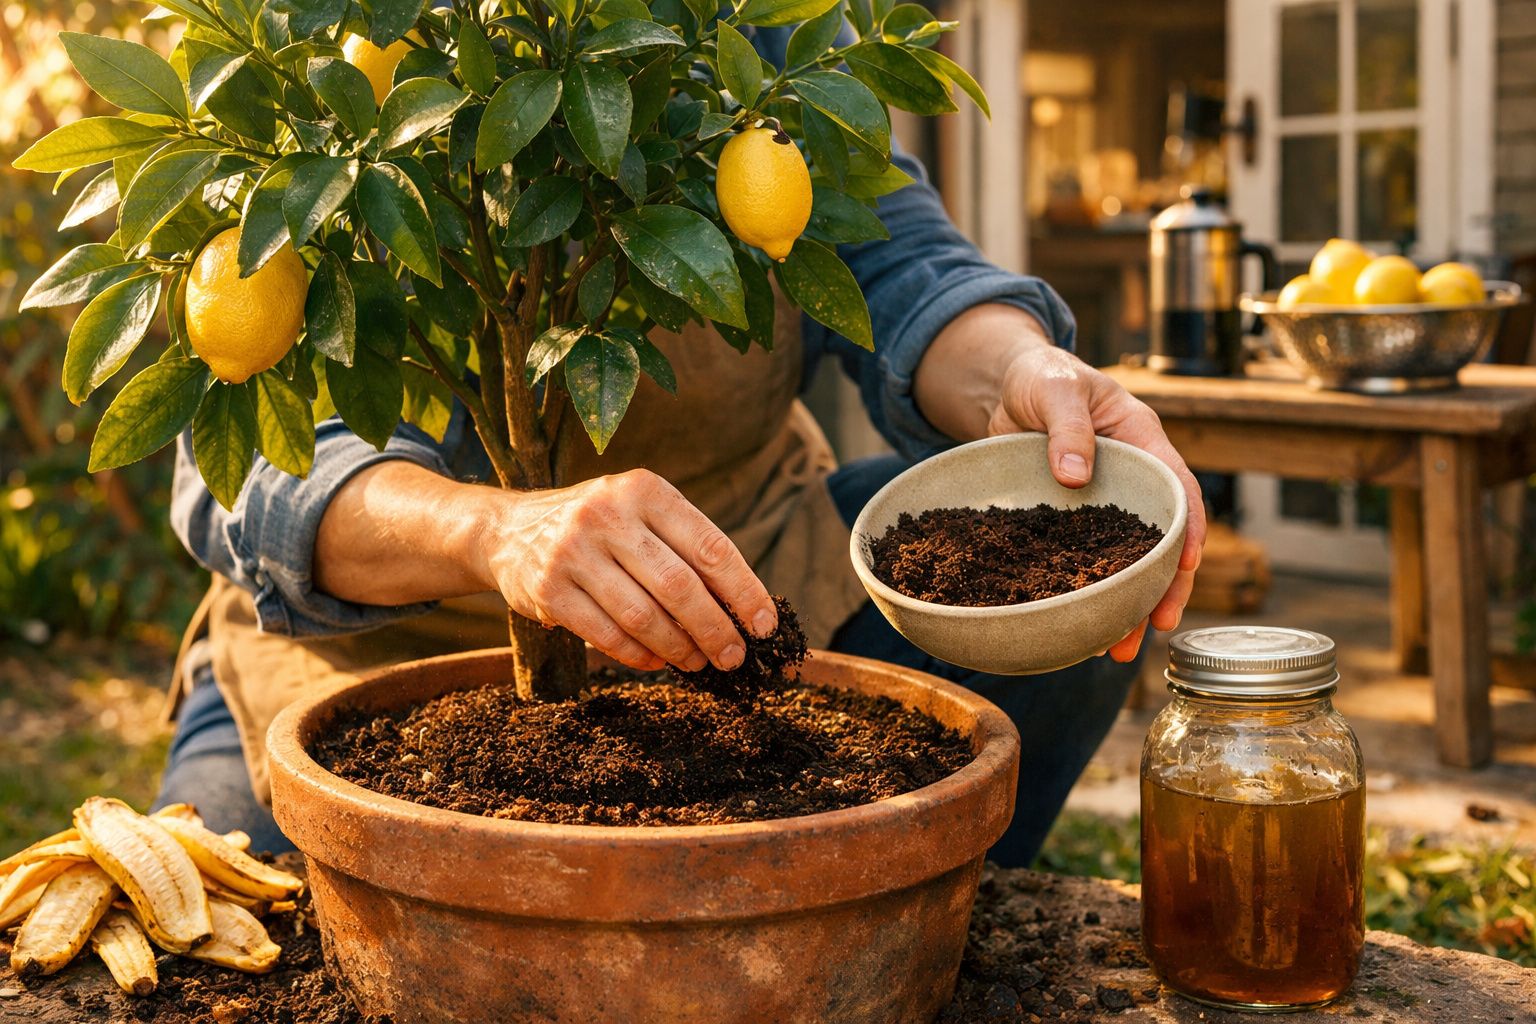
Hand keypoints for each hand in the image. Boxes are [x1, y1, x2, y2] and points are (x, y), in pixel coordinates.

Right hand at [476, 469, 777, 672]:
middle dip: (715, 628)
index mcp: (644, 490)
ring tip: (698, 661)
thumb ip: (686, 548)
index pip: (709, 546)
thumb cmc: (600, 527)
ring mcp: (572, 551)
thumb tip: (744, 608)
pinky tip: (658, 661)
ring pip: (643, 616)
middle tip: (735, 657)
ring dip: (679, 648)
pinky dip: (640, 656)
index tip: (765, 625)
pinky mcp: (546, 589)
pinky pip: (606, 635)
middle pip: (679, 586)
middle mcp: (607, 514)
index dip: (744, 591)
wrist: (509, 529)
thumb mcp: (640, 513)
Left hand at [989, 344, 1206, 660]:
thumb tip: (1076, 476)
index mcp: (1142, 441)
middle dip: (1166, 586)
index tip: (1190, 564)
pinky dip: (1087, 594)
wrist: (1005, 386)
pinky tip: (1082, 629)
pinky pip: (1085, 561)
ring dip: (1128, 604)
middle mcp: (1131, 479)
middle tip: (1162, 626)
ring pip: (1125, 561)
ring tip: (1119, 649)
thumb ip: (1066, 426)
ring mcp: (1102, 504)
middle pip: (1160, 539)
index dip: (1189, 527)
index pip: (1178, 488)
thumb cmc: (1041, 377)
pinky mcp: (1070, 521)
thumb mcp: (1055, 389)